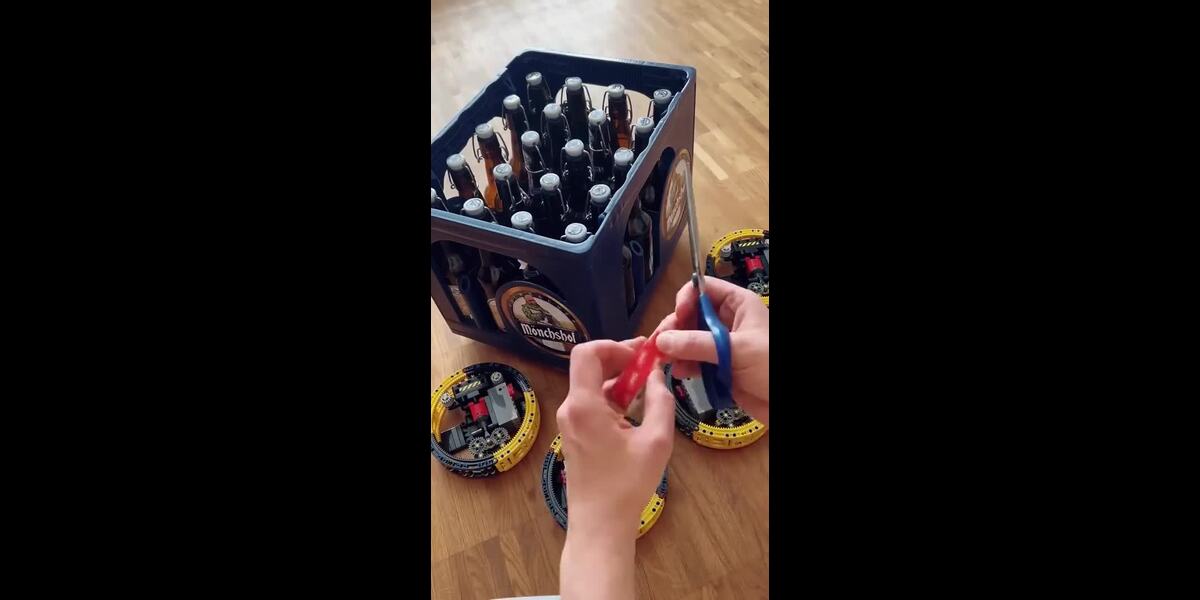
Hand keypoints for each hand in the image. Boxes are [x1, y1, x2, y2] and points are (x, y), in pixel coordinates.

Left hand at [557, 338, 674, 599]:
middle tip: (650, 366)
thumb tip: (657, 376)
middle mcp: (571, 410)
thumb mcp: (656, 441)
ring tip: (648, 390)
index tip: (641, 354)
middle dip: (620, 361)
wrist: (600, 525)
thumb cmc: (626, 485)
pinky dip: (613, 400)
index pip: (587, 353)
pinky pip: (592, 405)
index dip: (614, 345)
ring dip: (619, 382)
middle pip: (590, 367)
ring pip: (593, 387)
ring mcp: (570, 424)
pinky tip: (636, 413)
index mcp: (584, 406)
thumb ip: (660, 401)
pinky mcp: (575, 436)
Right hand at [655, 276, 769, 425]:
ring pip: (688, 339)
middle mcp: (727, 321)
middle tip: (660, 344)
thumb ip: (698, 344)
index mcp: (738, 305)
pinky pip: (694, 360)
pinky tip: (679, 372)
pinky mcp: (718, 366)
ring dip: (675, 349)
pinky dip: (684, 365)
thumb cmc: (770, 366)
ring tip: (664, 361)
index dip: (687, 298)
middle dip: (674, 328)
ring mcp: (721, 345)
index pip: (704, 289)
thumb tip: (662, 341)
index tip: (677, 316)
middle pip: (691, 314)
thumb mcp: (736, 350)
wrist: (785, 403)